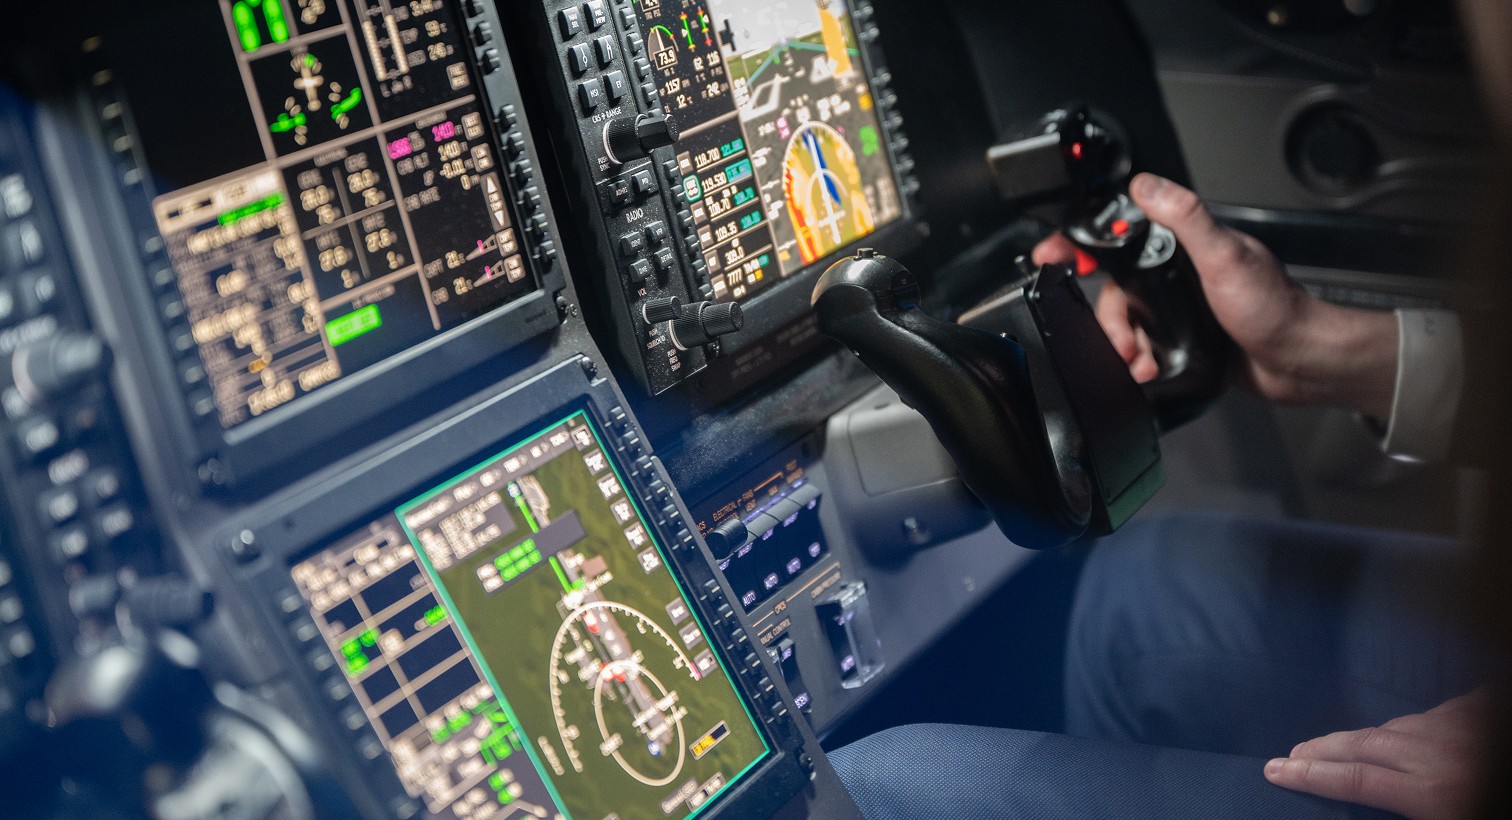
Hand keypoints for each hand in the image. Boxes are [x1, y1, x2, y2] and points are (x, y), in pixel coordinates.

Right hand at [1032, 173, 1399, 418]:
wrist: (1298, 362)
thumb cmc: (1274, 309)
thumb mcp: (1225, 256)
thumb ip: (1186, 217)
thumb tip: (1147, 185)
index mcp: (1187, 243)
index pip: (1125, 232)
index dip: (1084, 242)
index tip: (1053, 252)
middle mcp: (1181, 271)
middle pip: (1116, 287)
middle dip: (1110, 317)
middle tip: (1118, 338)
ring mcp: (1180, 305)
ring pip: (1127, 320)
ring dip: (1123, 343)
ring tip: (1137, 361)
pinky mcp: (1183, 336)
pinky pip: (1143, 344)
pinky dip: (1137, 359)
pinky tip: (1146, 369)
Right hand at [1263, 691, 1487, 819]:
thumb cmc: (1499, 807)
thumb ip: (1416, 811)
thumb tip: (1379, 800)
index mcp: (1433, 792)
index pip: (1354, 779)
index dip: (1309, 774)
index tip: (1273, 769)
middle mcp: (1438, 752)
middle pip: (1363, 745)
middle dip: (1320, 748)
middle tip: (1289, 752)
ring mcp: (1461, 727)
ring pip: (1397, 727)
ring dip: (1363, 738)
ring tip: (1337, 745)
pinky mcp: (1482, 714)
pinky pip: (1439, 715)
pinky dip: (1416, 725)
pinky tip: (1411, 730)